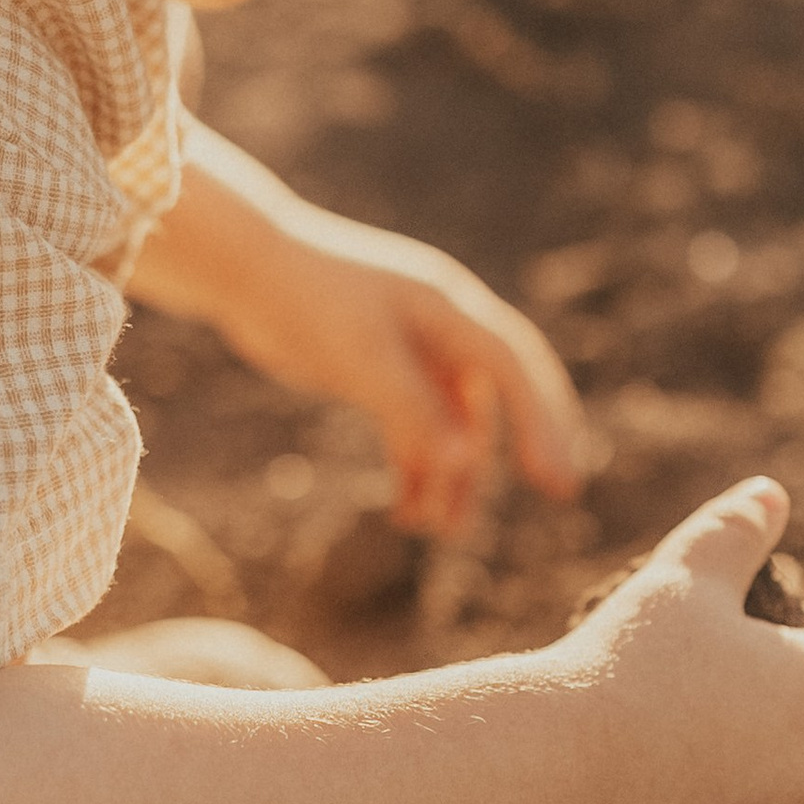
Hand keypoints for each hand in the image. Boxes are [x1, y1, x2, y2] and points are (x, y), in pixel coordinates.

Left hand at [216, 193, 588, 536]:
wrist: (245, 272)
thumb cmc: (308, 303)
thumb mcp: (363, 359)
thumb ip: (414, 411)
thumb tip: (464, 464)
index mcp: (450, 310)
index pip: (513, 368)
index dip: (543, 422)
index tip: (556, 479)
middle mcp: (442, 330)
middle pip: (501, 395)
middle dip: (525, 444)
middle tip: (558, 492)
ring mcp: (412, 353)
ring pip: (452, 421)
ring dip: (455, 474)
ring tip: (445, 531)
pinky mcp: (379, 374)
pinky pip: (414, 429)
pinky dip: (415, 468)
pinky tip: (406, 512)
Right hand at [554, 478, 803, 803]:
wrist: (551, 784)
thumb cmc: (621, 669)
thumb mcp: (679, 582)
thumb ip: (734, 535)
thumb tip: (772, 493)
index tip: (778, 621)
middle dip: (764, 698)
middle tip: (690, 671)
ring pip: (760, 782)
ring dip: (727, 755)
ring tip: (648, 726)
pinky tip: (625, 783)